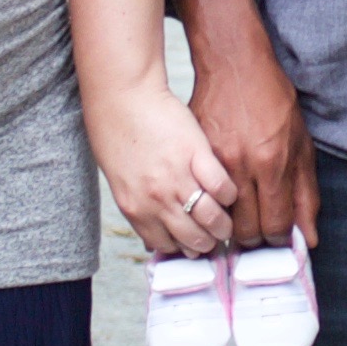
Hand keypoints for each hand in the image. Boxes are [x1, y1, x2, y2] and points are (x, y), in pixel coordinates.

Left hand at [89, 75, 240, 259]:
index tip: (196, 244)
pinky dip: (230, 193)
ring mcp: (177, 179)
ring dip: (224, 223)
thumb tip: (153, 234)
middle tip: (219, 235)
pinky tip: (229, 190)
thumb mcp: (120, 180)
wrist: (122, 97)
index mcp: (136, 208)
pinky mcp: (197, 156)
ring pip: (212, 218)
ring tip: (228, 218)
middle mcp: (157, 200)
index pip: (166, 244)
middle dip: (209, 241)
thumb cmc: (117, 134)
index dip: (185, 248)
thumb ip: (139, 207)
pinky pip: (222, 187)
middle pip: (194, 238)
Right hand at [175, 0, 316, 246]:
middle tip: (259, 229)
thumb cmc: (272, 101)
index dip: (279, 238)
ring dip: (230, 225)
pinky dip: (209, 205)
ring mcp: (213, 161)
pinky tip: (218, 201)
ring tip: (239, 218)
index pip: (275, 225)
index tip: (279, 234)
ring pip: (219, 217)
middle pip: (244, 229)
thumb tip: (308, 237)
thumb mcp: (301, 144)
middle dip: (254, 237)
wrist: (233, 65)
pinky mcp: (193, 155)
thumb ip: (306, 194)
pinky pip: (201, 196)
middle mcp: (241, 166)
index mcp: (272, 163)